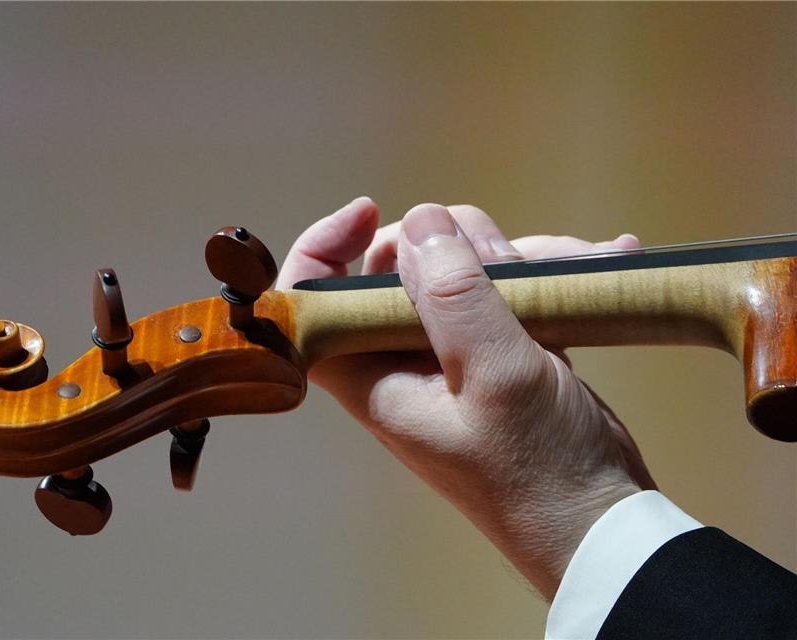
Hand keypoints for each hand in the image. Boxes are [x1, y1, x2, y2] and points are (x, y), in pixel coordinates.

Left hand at [276, 197, 655, 598]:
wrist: (601, 522)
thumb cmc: (539, 469)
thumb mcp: (497, 376)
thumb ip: (456, 297)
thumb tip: (420, 219)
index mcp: (372, 373)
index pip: (314, 301)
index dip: (324, 247)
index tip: (371, 210)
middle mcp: (402, 359)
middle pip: (396, 267)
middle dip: (455, 246)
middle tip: (506, 263)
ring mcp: (454, 354)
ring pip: (460, 271)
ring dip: (518, 257)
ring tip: (579, 263)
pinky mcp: (500, 352)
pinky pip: (508, 292)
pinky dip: (550, 275)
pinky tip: (608, 256)